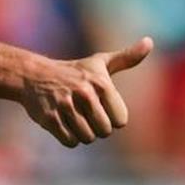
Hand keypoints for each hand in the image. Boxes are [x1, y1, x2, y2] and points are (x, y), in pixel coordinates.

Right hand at [20, 36, 153, 147]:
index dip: (112, 117)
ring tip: (74, 115)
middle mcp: (85, 93)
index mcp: (101, 83)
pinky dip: (69, 137)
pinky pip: (70, 142)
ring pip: (87, 138)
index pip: (120, 121)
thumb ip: (127, 57)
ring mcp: (66, 106)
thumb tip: (150, 42)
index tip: (100, 105)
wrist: (35, 75)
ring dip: (82, 132)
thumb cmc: (74, 71)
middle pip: (104, 132)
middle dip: (97, 127)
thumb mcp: (101, 63)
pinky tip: (63, 121)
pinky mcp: (50, 119)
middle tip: (86, 112)